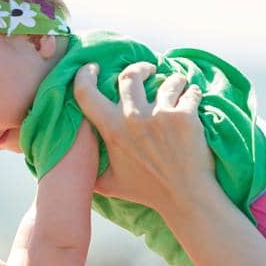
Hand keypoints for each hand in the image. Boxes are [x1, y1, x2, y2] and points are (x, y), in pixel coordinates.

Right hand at [72, 62, 211, 213]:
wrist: (184, 197)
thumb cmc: (147, 191)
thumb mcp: (110, 184)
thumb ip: (91, 170)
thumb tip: (72, 166)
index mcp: (112, 130)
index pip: (86, 92)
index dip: (85, 75)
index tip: (93, 68)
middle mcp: (133, 118)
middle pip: (129, 74)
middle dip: (140, 68)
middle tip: (149, 70)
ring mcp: (160, 114)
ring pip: (167, 80)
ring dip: (173, 81)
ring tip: (177, 87)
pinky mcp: (185, 116)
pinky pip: (190, 92)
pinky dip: (193, 93)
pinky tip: (193, 99)